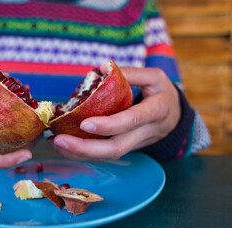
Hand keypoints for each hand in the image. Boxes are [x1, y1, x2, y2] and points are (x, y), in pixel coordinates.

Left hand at [49, 66, 180, 160]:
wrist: (175, 119)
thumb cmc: (163, 94)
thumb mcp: (155, 77)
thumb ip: (130, 72)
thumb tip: (100, 68)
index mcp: (156, 111)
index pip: (131, 121)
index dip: (109, 125)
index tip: (84, 124)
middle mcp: (145, 132)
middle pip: (116, 148)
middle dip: (85, 148)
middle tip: (59, 140)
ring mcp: (135, 144)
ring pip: (107, 156)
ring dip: (80, 153)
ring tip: (56, 142)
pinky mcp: (126, 148)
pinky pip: (105, 155)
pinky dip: (84, 152)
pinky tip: (65, 145)